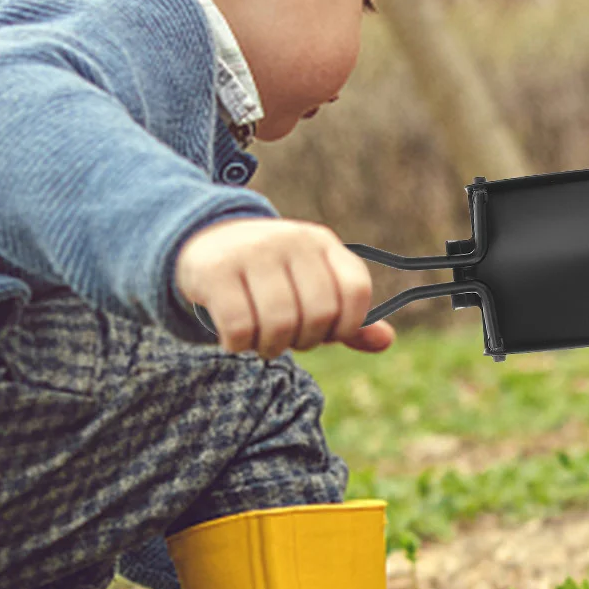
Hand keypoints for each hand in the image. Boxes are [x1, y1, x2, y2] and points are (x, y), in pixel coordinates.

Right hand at [175, 217, 395, 358]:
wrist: (202, 242)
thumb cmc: (268, 275)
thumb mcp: (310, 285)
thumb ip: (346, 317)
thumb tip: (386, 341)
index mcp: (321, 242)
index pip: (356, 290)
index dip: (347, 325)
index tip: (327, 333)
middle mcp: (290, 241)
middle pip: (318, 314)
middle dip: (304, 341)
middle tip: (287, 339)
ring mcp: (252, 252)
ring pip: (280, 324)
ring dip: (270, 347)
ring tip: (261, 342)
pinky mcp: (216, 271)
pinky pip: (239, 327)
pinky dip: (238, 345)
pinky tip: (234, 339)